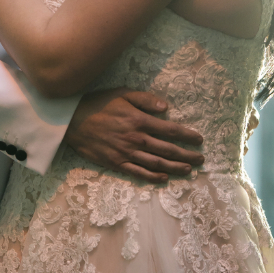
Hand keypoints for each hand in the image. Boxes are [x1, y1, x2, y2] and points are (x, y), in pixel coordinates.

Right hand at [65, 89, 203, 181]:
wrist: (72, 121)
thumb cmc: (98, 104)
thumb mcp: (122, 94)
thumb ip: (145, 99)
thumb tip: (166, 108)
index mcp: (139, 121)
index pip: (170, 130)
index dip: (187, 136)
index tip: (199, 139)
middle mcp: (135, 139)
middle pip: (167, 150)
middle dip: (187, 155)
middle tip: (201, 158)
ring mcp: (126, 153)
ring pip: (156, 164)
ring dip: (175, 168)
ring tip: (188, 169)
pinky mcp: (115, 163)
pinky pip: (138, 172)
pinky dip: (153, 176)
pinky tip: (164, 178)